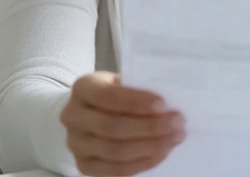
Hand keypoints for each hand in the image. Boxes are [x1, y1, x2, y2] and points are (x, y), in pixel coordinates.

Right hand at [60, 71, 185, 175]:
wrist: (91, 112)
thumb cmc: (115, 93)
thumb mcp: (122, 82)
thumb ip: (139, 88)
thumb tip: (171, 101)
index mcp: (82, 88)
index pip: (107, 96)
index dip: (136, 102)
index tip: (164, 104)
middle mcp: (72, 116)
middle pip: (112, 127)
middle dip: (149, 127)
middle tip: (177, 123)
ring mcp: (75, 144)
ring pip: (115, 152)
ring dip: (151, 146)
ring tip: (175, 138)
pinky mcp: (84, 165)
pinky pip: (116, 170)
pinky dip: (143, 162)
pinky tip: (162, 152)